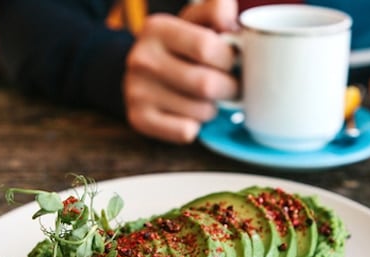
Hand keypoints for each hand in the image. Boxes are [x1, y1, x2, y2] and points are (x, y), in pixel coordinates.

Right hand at [124, 0, 238, 142]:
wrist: (140, 73)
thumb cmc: (179, 47)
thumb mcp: (194, 21)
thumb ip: (216, 11)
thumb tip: (231, 20)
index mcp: (157, 28)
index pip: (207, 47)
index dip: (230, 59)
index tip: (232, 61)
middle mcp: (141, 59)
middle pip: (206, 84)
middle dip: (230, 88)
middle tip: (231, 86)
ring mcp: (137, 91)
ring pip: (200, 112)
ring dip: (214, 109)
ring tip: (208, 99)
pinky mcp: (139, 118)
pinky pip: (186, 132)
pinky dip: (197, 127)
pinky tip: (190, 114)